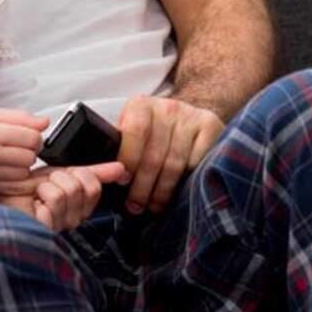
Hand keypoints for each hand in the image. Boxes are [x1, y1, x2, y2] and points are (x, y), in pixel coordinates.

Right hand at [0, 109, 47, 192]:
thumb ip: (19, 117)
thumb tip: (44, 122)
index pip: (33, 137)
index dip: (34, 136)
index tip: (27, 135)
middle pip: (31, 157)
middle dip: (29, 151)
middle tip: (17, 147)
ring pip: (24, 173)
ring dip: (21, 166)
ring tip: (8, 159)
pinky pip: (15, 186)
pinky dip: (15, 179)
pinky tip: (4, 171)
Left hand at [0, 161, 129, 230]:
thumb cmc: (25, 190)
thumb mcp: (62, 174)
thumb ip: (93, 172)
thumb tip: (120, 168)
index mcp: (81, 207)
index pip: (95, 186)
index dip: (79, 173)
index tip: (63, 176)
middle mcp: (74, 220)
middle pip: (85, 186)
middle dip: (62, 176)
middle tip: (48, 185)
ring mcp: (61, 226)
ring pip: (69, 190)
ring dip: (48, 184)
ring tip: (38, 195)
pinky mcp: (48, 229)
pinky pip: (55, 199)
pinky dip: (41, 193)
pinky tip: (33, 203)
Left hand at [117, 96, 223, 214]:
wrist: (187, 114)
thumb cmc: (152, 129)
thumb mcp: (131, 127)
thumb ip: (118, 143)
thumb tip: (101, 170)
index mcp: (141, 105)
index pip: (134, 132)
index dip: (129, 159)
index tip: (123, 182)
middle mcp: (167, 107)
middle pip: (155, 154)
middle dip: (143, 186)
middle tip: (135, 206)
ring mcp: (190, 117)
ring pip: (175, 164)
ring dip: (162, 191)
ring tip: (154, 206)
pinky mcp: (210, 127)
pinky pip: (196, 163)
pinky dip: (186, 182)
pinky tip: (178, 195)